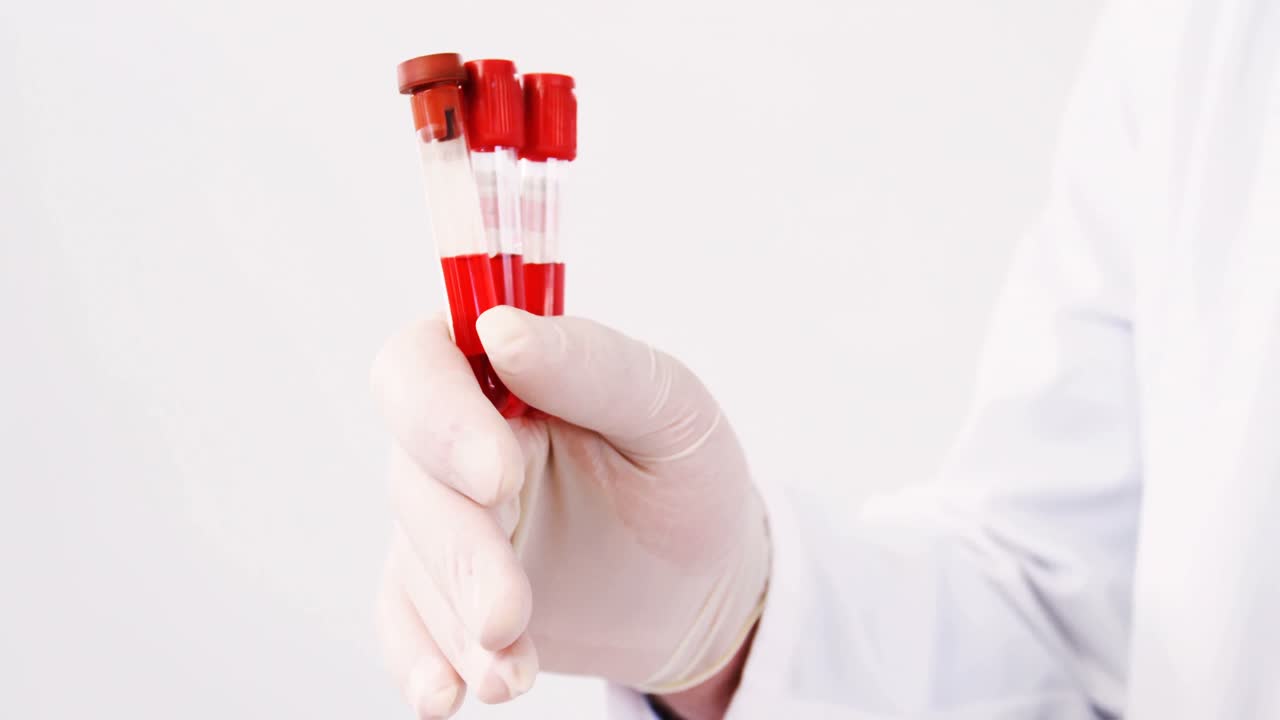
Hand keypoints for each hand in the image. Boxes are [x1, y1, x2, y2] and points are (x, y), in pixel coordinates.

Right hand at [371, 307, 769, 718]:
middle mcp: (456, 441)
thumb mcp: (669, 409)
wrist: (700, 583)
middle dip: (461, 552)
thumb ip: (592, 364)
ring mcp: (446, 521)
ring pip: (414, 560)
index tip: (499, 476)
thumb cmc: (685, 475)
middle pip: (412, 478)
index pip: (419, 364)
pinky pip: (403, 622)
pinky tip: (445, 696)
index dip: (439, 417)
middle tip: (509, 613)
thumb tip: (499, 328)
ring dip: (457, 623)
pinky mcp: (444, 593)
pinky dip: (417, 661)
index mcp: (501, 371)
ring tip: (512, 674)